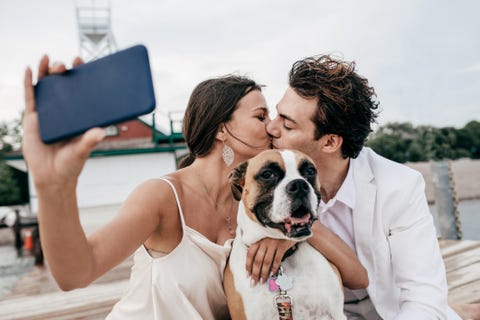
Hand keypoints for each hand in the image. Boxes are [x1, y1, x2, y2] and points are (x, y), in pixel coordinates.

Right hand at [22, 56, 104, 190]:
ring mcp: (46, 113)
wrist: (52, 177)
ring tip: (47, 58)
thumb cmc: (71, 163)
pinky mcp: (32, 119)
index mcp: (77, 115)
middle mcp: (62, 111)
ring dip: (45, 71)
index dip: (80, 74)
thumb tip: (101, 131)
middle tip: (67, 64)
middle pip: (61, 84)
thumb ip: (89, 141)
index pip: (80, 90)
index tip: (83, 61)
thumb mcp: (82, 150)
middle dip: (62, 70)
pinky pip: (29, 97)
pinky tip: (27, 69)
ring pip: (44, 87)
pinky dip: (28, 83)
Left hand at [246, 238, 295, 285]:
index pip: (250, 254)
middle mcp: (264, 242)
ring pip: (266, 261)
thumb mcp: (265, 237)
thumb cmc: (275, 233)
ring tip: (262, 281)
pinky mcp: (282, 246)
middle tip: (253, 282)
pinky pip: (277, 259)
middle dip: (255, 273)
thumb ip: (259, 246)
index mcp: (258, 240)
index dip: (248, 265)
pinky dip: (274, 268)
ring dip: (263, 273)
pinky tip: (272, 274)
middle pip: (257, 260)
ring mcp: (273, 244)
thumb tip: (253, 261)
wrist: (289, 226)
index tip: (247, 275)